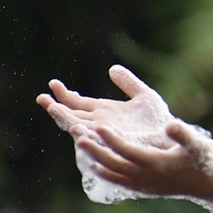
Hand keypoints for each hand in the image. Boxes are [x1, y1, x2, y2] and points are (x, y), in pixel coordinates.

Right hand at [36, 64, 174, 146]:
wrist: (170, 137)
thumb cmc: (158, 120)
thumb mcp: (144, 96)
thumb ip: (128, 83)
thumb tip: (112, 69)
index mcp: (105, 111)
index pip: (79, 102)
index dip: (65, 94)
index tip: (53, 83)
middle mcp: (101, 123)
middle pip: (72, 116)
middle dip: (56, 108)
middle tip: (41, 98)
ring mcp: (106, 134)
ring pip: (80, 128)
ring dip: (67, 120)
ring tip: (54, 110)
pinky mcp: (115, 143)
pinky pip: (97, 140)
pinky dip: (86, 135)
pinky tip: (77, 128)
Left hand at [76, 119, 212, 196]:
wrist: (205, 184)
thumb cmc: (200, 160)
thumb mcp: (195, 144)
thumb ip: (182, 134)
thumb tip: (171, 124)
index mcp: (156, 163)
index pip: (127, 150)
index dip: (112, 138)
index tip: (98, 125)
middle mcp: (145, 176)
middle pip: (113, 164)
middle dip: (95, 150)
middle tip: (78, 136)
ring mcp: (141, 185)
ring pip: (112, 173)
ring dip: (95, 160)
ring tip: (81, 145)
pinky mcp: (141, 189)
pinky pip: (117, 181)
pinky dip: (104, 172)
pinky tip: (95, 163)